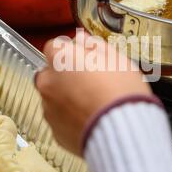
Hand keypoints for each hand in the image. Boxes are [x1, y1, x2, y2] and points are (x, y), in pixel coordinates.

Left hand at [35, 32, 151, 155]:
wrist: (123, 131)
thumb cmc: (121, 92)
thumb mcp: (116, 59)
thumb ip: (94, 45)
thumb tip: (82, 40)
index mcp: (61, 60)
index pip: (54, 46)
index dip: (70, 51)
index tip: (84, 58)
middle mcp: (48, 83)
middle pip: (50, 73)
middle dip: (65, 75)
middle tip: (90, 82)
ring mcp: (49, 110)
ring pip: (53, 97)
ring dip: (67, 97)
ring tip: (93, 104)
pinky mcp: (56, 132)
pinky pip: (60, 119)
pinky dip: (70, 118)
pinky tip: (91, 119)